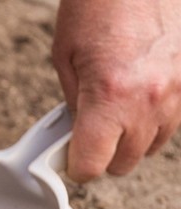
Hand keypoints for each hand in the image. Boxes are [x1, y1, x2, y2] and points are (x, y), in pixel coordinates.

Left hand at [52, 0, 180, 182]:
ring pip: (152, 145)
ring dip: (131, 135)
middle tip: (90, 128)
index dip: (77, 164)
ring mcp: (177, 92)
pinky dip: (153, 115)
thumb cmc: (99, 6)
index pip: (93, 165)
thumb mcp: (66, 58)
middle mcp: (149, 100)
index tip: (70, 156)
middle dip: (104, 151)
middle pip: (125, 163)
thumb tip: (74, 136)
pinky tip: (138, 92)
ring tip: (116, 104)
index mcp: (110, 97)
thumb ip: (73, 105)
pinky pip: (172, 119)